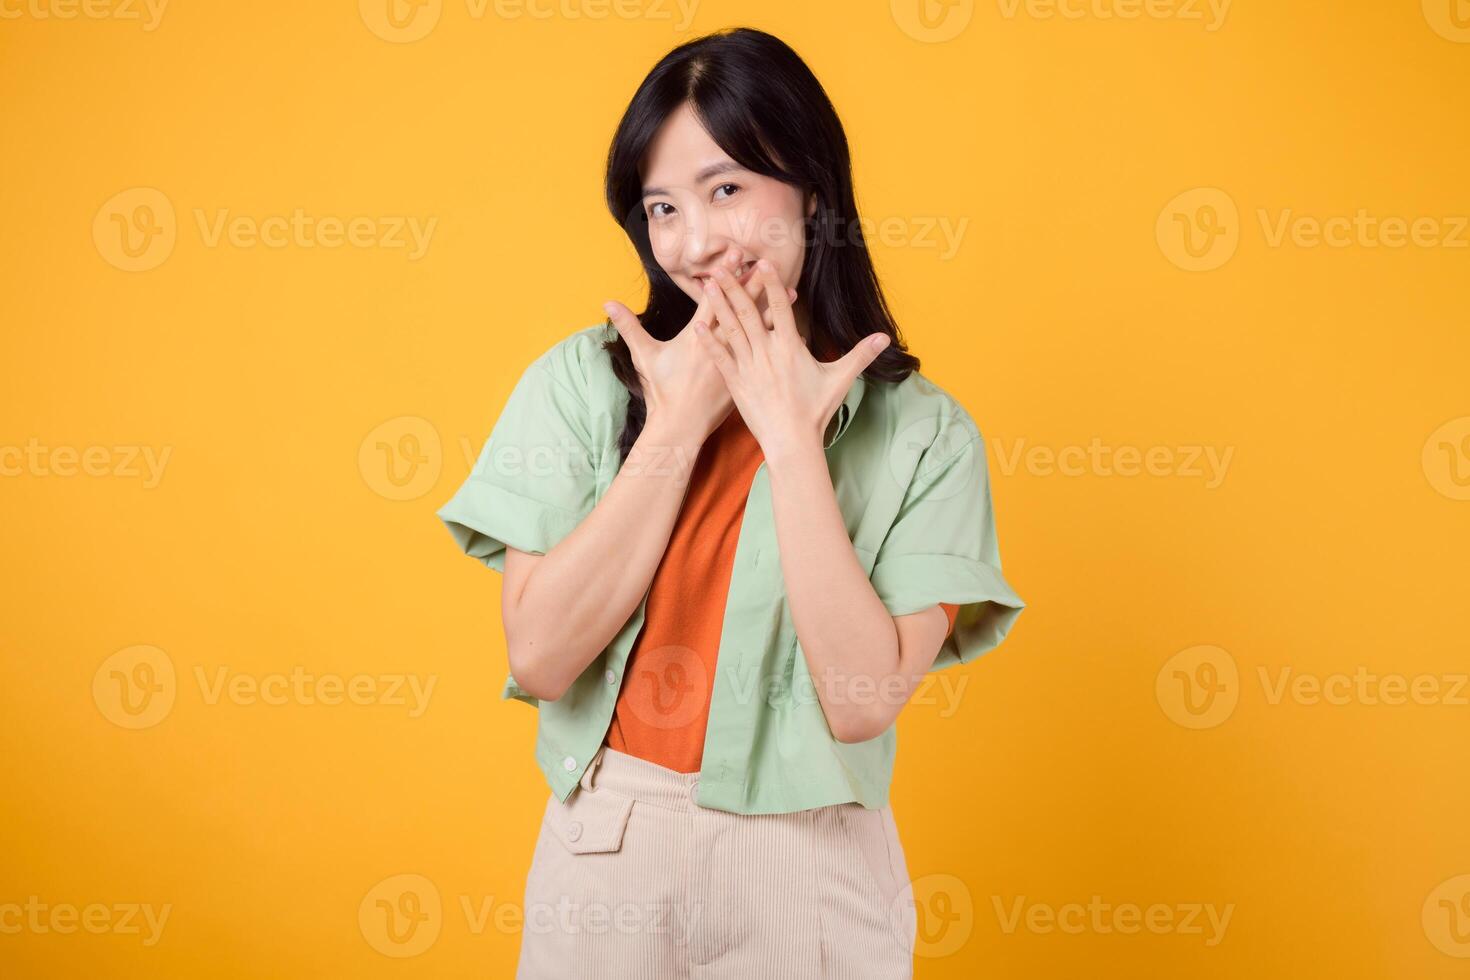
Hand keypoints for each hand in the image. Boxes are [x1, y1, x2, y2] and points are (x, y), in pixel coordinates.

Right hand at [603, 253, 800, 446]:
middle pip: (741, 309)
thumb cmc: (662, 391)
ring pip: (758, 330)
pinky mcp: (743, 376)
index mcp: (697, 337)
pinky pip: (764, 355)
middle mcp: (719, 346)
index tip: (736, 253)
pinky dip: (777, 342)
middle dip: (755, 284)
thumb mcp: (644, 356)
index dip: (725, 274)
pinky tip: (793, 333)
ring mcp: (734, 362)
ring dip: (775, 311)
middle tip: (769, 263)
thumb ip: (628, 326)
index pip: (713, 299)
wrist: (680, 426)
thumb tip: (607, 302)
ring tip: (791, 293)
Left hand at [694, 259, 889, 461]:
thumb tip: (884, 338)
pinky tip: (698, 325)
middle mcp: (767, 352)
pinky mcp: (736, 382)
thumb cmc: (816, 411)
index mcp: (791, 347)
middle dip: (735, 286)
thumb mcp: (840, 379)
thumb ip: (860, 355)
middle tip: (722, 266)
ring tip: (708, 285)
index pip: (781, 308)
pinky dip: (709, 341)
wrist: (792, 441)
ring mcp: (749, 367)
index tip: (762, 263)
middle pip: (749, 312)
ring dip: (720, 306)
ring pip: (732, 329)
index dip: (772, 283)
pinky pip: (720, 357)